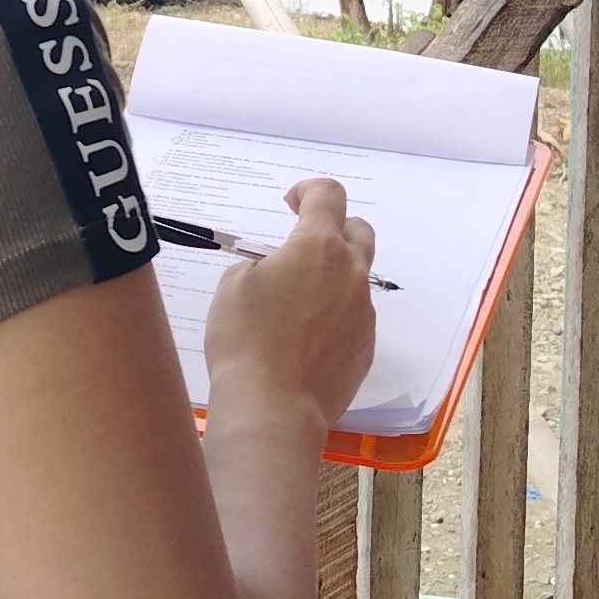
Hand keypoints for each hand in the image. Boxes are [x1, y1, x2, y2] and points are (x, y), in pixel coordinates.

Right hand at [202, 178, 378, 433]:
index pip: (329, 194)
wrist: (273, 407)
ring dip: (332, 279)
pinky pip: (354, 319)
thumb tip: (275, 271)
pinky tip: (305, 342)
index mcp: (318, 247)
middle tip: (304, 245)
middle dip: (335, 228)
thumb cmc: (245, 341)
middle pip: (359, 231)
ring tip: (296, 306)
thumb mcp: (233, 286)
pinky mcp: (366, 348)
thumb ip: (260, 265)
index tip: (291, 204)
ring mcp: (364, 313)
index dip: (309, 190)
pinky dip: (334, 318)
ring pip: (356, 280)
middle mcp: (350, 274)